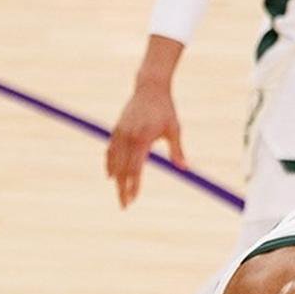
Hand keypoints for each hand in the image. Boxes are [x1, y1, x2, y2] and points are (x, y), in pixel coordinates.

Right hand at [105, 80, 186, 207]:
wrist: (150, 88)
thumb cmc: (166, 110)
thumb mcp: (174, 129)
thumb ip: (177, 150)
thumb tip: (185, 168)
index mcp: (142, 139)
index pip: (135, 168)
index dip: (134, 185)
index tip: (134, 198)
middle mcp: (127, 137)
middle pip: (121, 169)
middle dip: (122, 188)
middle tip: (125, 205)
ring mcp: (119, 132)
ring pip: (113, 161)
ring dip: (115, 179)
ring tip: (119, 194)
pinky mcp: (116, 129)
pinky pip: (110, 150)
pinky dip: (109, 163)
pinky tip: (110, 175)